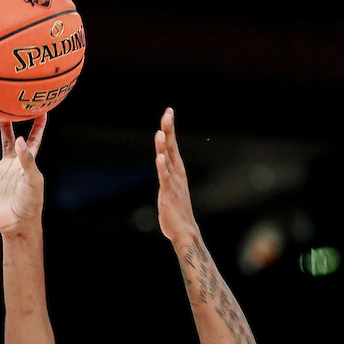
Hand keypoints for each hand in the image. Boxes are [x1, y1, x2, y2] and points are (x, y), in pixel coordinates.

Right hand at [0, 116, 46, 233]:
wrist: (17, 224)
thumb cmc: (31, 203)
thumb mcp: (33, 180)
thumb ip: (27, 160)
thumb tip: (20, 139)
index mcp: (25, 164)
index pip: (33, 140)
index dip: (37, 126)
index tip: (39, 109)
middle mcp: (10, 165)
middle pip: (6, 140)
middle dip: (3, 124)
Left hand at [155, 107, 199, 249]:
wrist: (184, 231)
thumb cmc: (176, 210)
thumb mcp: (170, 188)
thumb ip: (167, 176)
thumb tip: (164, 164)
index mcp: (177, 170)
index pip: (172, 145)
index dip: (170, 128)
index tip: (169, 111)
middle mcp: (176, 173)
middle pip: (171, 147)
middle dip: (169, 129)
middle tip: (168, 112)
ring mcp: (173, 183)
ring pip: (167, 161)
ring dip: (163, 146)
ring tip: (160, 131)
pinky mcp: (168, 194)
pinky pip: (165, 178)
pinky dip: (162, 168)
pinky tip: (159, 157)